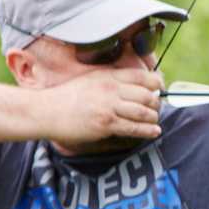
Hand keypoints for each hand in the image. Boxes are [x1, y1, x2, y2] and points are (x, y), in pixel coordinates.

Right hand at [39, 66, 162, 144]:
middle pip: (146, 95)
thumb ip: (111, 81)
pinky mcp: (106, 124)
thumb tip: (132, 86)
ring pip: (143, 112)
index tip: (160, 88)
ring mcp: (109, 107)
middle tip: (157, 108)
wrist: (48, 111)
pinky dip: (148, 131)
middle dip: (156, 103)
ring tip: (155, 120)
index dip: (156, 82)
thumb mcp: (91, 80)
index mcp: (108, 76)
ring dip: (154, 118)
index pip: (141, 76)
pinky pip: (134, 128)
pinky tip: (154, 132)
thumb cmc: (68, 97)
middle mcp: (111, 89)